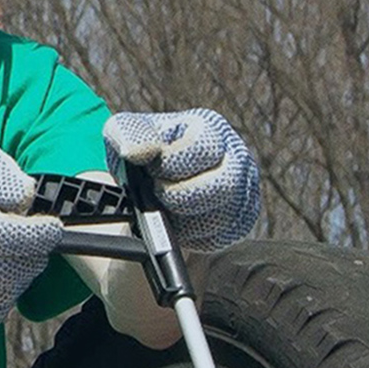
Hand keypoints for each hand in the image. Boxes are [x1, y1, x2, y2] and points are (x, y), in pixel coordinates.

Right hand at [0, 139, 60, 326]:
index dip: (37, 235)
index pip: (1, 236)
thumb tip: (25, 200)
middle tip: (29, 239)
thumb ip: (2, 172)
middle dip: (30, 256)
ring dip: (17, 278)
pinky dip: (0, 297)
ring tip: (12, 256)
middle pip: (5, 272)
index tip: (51, 227)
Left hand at [104, 109, 260, 250]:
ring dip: (184, 217)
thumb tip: (135, 150)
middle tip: (158, 192)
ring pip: (221, 216)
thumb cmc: (143, 151)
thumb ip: (131, 134)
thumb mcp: (126, 132)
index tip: (151, 168)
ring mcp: (242, 192)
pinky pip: (217, 238)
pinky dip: (190, 235)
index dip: (171, 163)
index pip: (202, 148)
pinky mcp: (238, 223)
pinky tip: (176, 221)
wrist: (147, 180)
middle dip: (180, 194)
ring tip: (164, 205)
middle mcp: (235, 159)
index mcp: (211, 129)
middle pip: (222, 184)